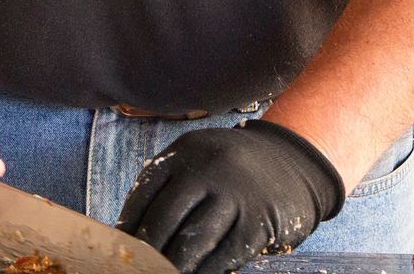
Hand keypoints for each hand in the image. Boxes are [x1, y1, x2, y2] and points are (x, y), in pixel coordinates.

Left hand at [118, 121, 345, 273]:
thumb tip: (132, 231)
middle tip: (137, 267)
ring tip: (161, 273)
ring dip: (172, 265)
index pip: (145, 192)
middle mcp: (208, 169)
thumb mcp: (200, 159)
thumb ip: (170, 184)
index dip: (129, 225)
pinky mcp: (258, 222)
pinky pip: (223, 255)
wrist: (294, 160)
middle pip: (164, 218)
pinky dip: (205, 271)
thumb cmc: (234, 167)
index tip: (119, 248)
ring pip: (192, 241)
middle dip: (146, 250)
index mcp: (186, 151)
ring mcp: (235, 195)